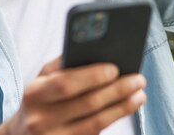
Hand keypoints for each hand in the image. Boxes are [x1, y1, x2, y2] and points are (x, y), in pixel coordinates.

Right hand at [0, 57, 146, 134]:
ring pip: (96, 123)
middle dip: (116, 90)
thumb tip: (96, 49)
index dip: (92, 76)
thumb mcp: (41, 79)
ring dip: (122, 107)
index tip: (115, 68)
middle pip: (86, 104)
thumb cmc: (40, 98)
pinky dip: (114, 119)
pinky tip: (127, 107)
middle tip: (138, 79)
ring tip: (140, 94)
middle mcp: (41, 120)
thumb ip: (62, 64)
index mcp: (34, 94)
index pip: (65, 84)